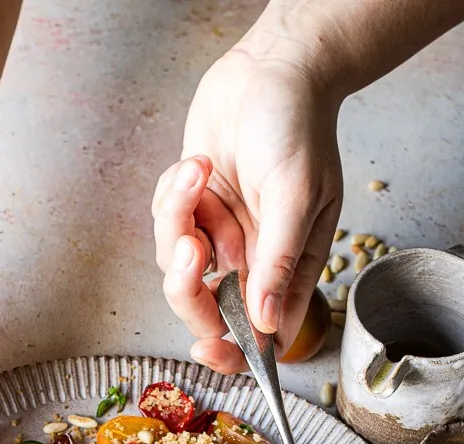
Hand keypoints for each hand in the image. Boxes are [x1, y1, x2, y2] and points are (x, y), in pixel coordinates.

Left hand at [153, 46, 342, 373]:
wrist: (272, 69)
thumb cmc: (298, 127)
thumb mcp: (296, 197)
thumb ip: (280, 264)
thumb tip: (269, 325)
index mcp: (288, 270)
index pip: (263, 336)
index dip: (234, 354)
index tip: (210, 346)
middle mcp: (253, 261)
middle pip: (207, 310)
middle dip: (189, 287)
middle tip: (192, 248)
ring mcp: (220, 235)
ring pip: (177, 266)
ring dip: (180, 219)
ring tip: (201, 171)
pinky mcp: (192, 209)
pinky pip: (165, 225)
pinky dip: (174, 195)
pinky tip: (198, 162)